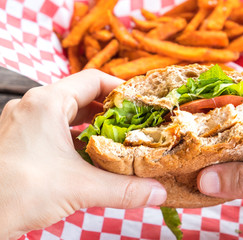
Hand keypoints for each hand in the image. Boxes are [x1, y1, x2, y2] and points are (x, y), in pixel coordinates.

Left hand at [0, 70, 166, 238]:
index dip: (121, 88)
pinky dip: (76, 140)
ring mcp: (24, 123)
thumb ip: (123, 190)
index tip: (141, 102)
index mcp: (47, 103)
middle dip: (111, 111)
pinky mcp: (20, 140)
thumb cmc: (17, 191)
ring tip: (117, 141)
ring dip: (93, 127)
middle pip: (82, 97)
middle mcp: (34, 106)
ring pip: (68, 115)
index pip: (93, 80)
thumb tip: (159, 193)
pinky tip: (90, 157)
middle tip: (134, 124)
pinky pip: (55, 131)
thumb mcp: (79, 188)